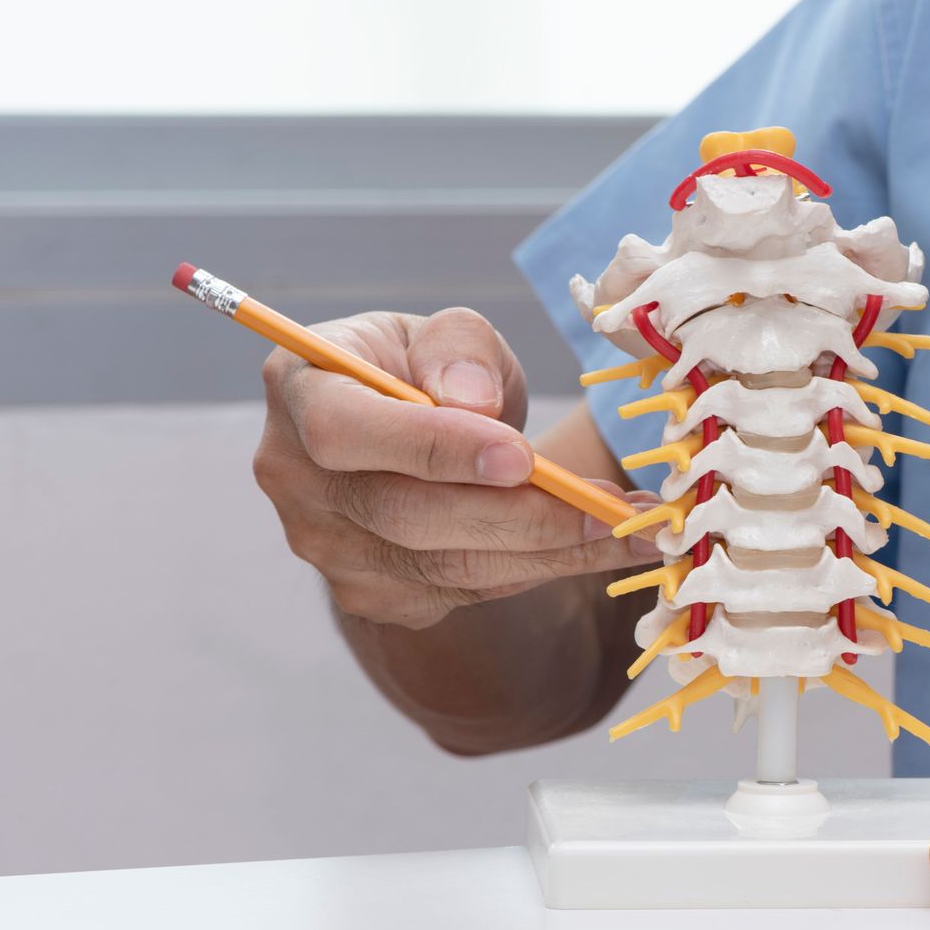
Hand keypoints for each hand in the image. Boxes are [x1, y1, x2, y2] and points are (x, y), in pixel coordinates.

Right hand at [256, 308, 657, 628]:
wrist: (415, 438)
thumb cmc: (430, 371)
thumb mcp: (449, 334)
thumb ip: (460, 349)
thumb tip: (472, 403)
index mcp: (299, 390)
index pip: (346, 430)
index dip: (433, 448)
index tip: (522, 457)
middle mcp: (295, 479)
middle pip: (408, 515)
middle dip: (524, 514)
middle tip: (613, 508)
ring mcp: (329, 549)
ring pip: (448, 566)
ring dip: (551, 551)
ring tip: (633, 531)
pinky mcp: (375, 596)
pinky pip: (466, 593)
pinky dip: (539, 571)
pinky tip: (596, 548)